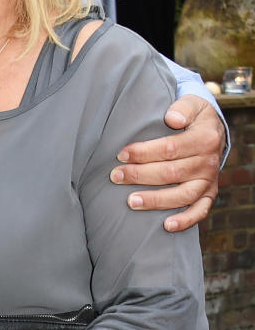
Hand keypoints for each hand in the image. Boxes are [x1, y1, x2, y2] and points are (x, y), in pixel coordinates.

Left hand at [109, 94, 222, 230]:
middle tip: (116, 177)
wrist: (213, 131)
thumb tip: (172, 119)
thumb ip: (182, 108)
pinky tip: (166, 226)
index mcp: (205, 138)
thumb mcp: (192, 103)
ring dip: (156, 200)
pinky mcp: (208, 194)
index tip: (121, 155)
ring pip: (183, 195)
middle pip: (172, 173)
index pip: (170, 148)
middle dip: (140, 176)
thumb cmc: (193, 117)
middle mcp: (209, 162)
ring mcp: (209, 181)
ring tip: (131, 202)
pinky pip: (200, 211)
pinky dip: (185, 220)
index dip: (144, 152)